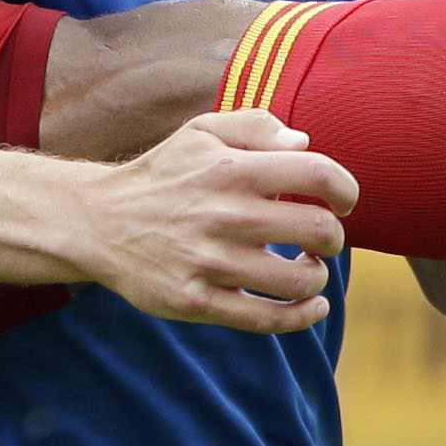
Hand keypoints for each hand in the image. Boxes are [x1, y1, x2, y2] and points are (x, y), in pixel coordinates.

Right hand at [72, 110, 360, 335]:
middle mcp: (224, 214)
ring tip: (308, 268)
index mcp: (231, 168)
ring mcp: (210, 262)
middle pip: (318, 230)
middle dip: (333, 237)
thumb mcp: (200, 132)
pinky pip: (267, 318)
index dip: (346, 189)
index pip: (318, 173)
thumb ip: (255, 126)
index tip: (343, 201)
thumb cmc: (162, 176)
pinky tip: (312, 305)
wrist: (98, 222)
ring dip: (317, 276)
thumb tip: (304, 143)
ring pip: (299, 280)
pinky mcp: (196, 301)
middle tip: (321, 238)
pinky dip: (303, 315)